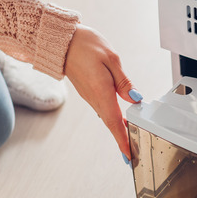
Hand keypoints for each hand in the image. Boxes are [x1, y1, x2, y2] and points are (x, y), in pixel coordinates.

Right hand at [63, 24, 140, 160]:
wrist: (61, 41)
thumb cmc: (85, 45)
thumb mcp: (111, 58)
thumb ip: (124, 81)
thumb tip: (135, 98)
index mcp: (101, 91)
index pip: (115, 121)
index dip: (123, 140)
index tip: (129, 156)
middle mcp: (93, 97)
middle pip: (111, 123)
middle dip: (122, 138)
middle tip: (133, 153)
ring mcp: (89, 96)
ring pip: (106, 116)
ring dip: (118, 129)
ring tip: (130, 140)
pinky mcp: (88, 91)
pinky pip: (102, 108)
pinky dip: (112, 117)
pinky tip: (119, 118)